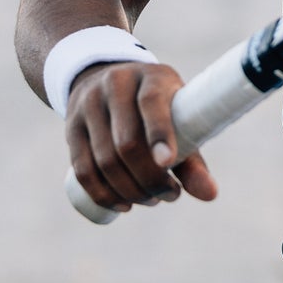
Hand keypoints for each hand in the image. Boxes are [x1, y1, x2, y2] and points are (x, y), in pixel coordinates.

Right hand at [64, 61, 219, 214]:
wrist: (108, 79)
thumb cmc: (157, 106)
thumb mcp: (178, 117)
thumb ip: (193, 158)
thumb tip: (210, 195)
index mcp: (149, 77)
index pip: (151, 103)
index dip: (159, 134)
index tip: (168, 163)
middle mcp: (115, 85)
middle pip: (126, 143)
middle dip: (149, 179)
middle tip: (168, 195)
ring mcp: (88, 105)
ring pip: (104, 160)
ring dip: (129, 191)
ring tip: (150, 199)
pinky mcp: (71, 127)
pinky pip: (82, 169)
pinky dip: (103, 194)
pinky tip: (122, 205)